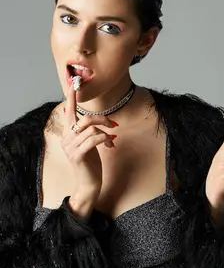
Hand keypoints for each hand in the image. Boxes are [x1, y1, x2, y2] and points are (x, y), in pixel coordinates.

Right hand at [61, 80, 118, 212]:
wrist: (89, 185)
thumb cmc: (91, 163)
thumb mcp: (89, 144)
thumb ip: (89, 131)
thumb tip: (95, 121)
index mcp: (69, 133)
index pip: (69, 112)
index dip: (72, 98)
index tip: (73, 83)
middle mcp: (67, 138)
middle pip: (86, 119)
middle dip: (102, 119)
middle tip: (113, 125)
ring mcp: (70, 147)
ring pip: (92, 129)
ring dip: (106, 131)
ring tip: (111, 138)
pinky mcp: (77, 155)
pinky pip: (95, 139)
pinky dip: (106, 139)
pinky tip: (110, 144)